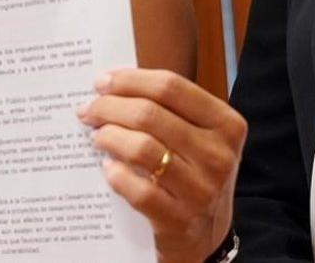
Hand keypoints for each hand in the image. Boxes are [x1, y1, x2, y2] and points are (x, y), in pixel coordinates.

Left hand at [77, 69, 245, 262]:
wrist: (205, 233)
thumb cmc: (191, 172)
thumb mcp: (195, 137)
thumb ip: (164, 109)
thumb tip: (108, 85)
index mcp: (226, 125)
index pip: (170, 87)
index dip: (129, 80)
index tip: (101, 82)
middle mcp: (219, 156)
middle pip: (149, 114)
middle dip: (107, 107)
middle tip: (88, 110)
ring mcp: (202, 190)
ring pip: (140, 148)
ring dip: (107, 137)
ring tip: (97, 137)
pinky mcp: (179, 219)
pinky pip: (136, 188)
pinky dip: (115, 174)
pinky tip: (109, 168)